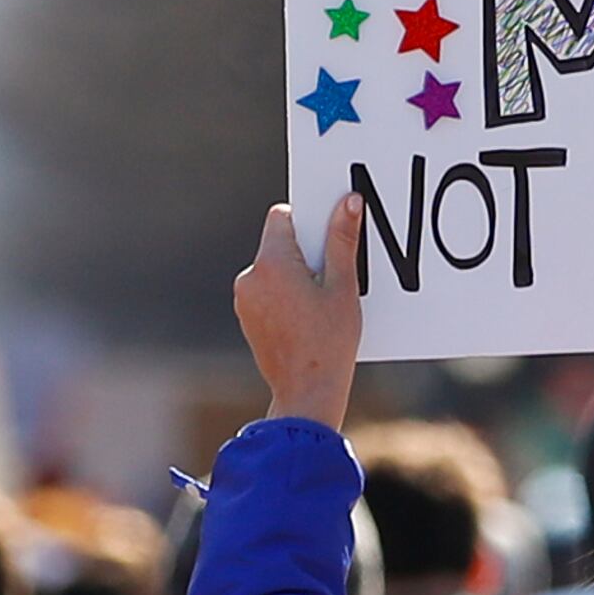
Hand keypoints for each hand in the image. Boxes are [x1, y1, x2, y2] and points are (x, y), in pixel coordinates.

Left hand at [234, 197, 361, 431]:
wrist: (306, 393)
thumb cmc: (328, 343)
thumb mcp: (342, 287)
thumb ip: (342, 240)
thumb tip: (348, 201)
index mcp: (270, 264)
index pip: (282, 216)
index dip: (307, 220)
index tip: (328, 235)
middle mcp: (250, 278)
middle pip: (278, 243)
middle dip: (305, 251)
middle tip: (332, 274)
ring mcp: (245, 300)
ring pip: (273, 268)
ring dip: (296, 273)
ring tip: (322, 300)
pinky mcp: (247, 317)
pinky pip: (267, 290)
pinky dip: (285, 293)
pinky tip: (308, 314)